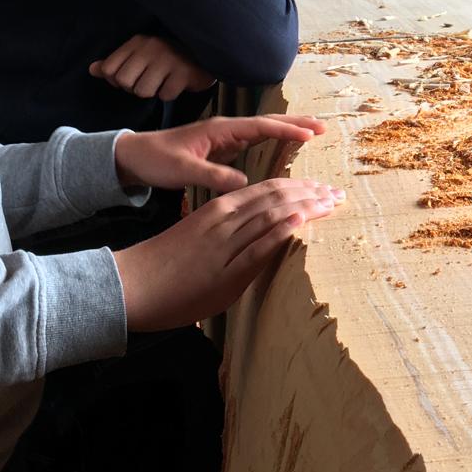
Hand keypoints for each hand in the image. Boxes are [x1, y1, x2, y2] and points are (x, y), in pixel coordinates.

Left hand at [91, 34, 214, 99]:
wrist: (204, 55)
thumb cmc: (167, 58)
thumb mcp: (139, 56)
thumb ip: (115, 63)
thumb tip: (92, 69)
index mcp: (137, 42)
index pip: (110, 70)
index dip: (117, 80)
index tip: (133, 77)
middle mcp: (150, 47)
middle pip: (124, 82)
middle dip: (134, 88)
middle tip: (149, 81)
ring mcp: (168, 59)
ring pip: (143, 91)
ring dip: (153, 91)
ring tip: (163, 81)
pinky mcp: (184, 73)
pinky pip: (164, 95)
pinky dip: (169, 94)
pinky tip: (176, 83)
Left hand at [112, 114, 326, 191]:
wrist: (135, 157)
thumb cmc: (156, 160)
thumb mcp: (183, 169)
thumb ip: (213, 175)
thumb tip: (244, 183)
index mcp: (220, 130)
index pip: (261, 126)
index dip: (287, 129)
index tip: (310, 133)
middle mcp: (226, 130)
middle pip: (268, 123)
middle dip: (296, 123)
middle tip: (323, 126)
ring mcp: (225, 138)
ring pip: (263, 131)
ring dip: (288, 131)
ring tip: (313, 133)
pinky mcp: (222, 149)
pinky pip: (255, 142)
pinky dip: (274, 142)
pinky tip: (284, 148)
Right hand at [113, 178, 344, 329]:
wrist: (134, 283)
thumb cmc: (165, 264)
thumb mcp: (200, 236)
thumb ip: (230, 233)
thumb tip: (259, 235)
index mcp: (220, 209)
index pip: (267, 190)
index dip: (298, 187)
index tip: (322, 188)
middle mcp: (225, 219)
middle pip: (276, 198)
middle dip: (310, 194)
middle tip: (338, 193)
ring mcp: (225, 244)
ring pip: (271, 216)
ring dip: (306, 208)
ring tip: (331, 202)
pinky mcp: (224, 271)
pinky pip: (258, 247)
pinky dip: (281, 232)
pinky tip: (301, 222)